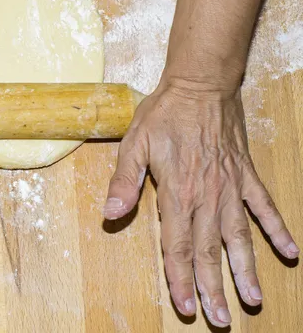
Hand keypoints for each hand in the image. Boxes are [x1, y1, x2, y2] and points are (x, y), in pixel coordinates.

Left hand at [103, 80, 298, 327]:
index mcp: (178, 193)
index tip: (185, 307)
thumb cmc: (163, 115)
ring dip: (247, 270)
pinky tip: (290, 252)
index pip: (179, 246)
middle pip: (210, 251)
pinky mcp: (246, 175)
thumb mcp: (133, 145)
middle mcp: (207, 196)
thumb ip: (124, 182)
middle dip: (214, 288)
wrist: (199, 85)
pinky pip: (265, 207)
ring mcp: (230, 187)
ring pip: (239, 237)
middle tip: (222, 320)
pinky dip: (276, 229)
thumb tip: (110, 215)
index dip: (181, 279)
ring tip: (255, 299)